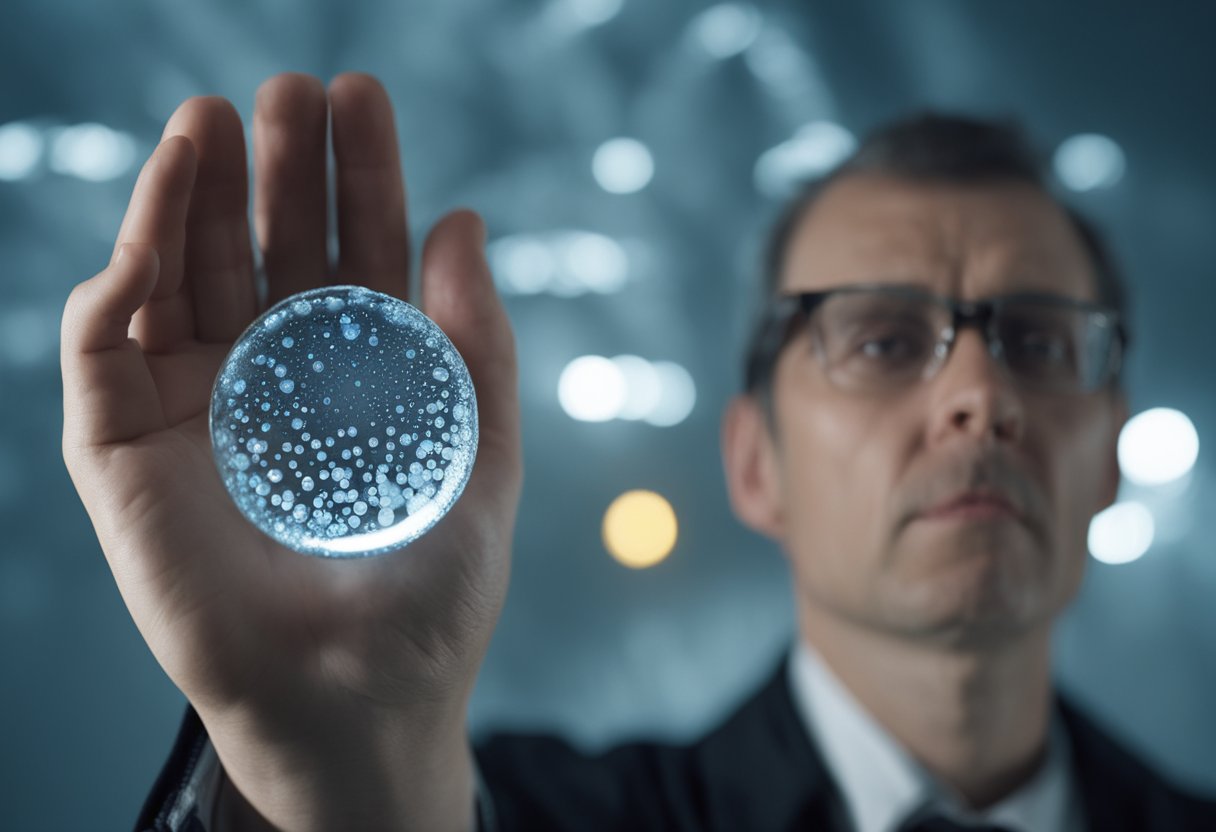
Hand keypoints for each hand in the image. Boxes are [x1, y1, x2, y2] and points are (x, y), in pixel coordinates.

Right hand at [60, 73, 520, 830]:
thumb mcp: (479, 454)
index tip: (362, 96)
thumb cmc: (428, 590)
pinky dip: (120, 282)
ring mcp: (195, 403)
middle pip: (264, 245)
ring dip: (188, 195)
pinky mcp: (125, 448)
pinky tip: (154, 230)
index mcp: (357, 369)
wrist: (357, 700)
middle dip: (275, 167)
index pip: (352, 250)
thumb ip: (478, 344)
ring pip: (178, 274)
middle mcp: (273, 372)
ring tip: (209, 121)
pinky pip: (102, 348)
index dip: (357, 176)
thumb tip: (466, 217)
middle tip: (291, 91)